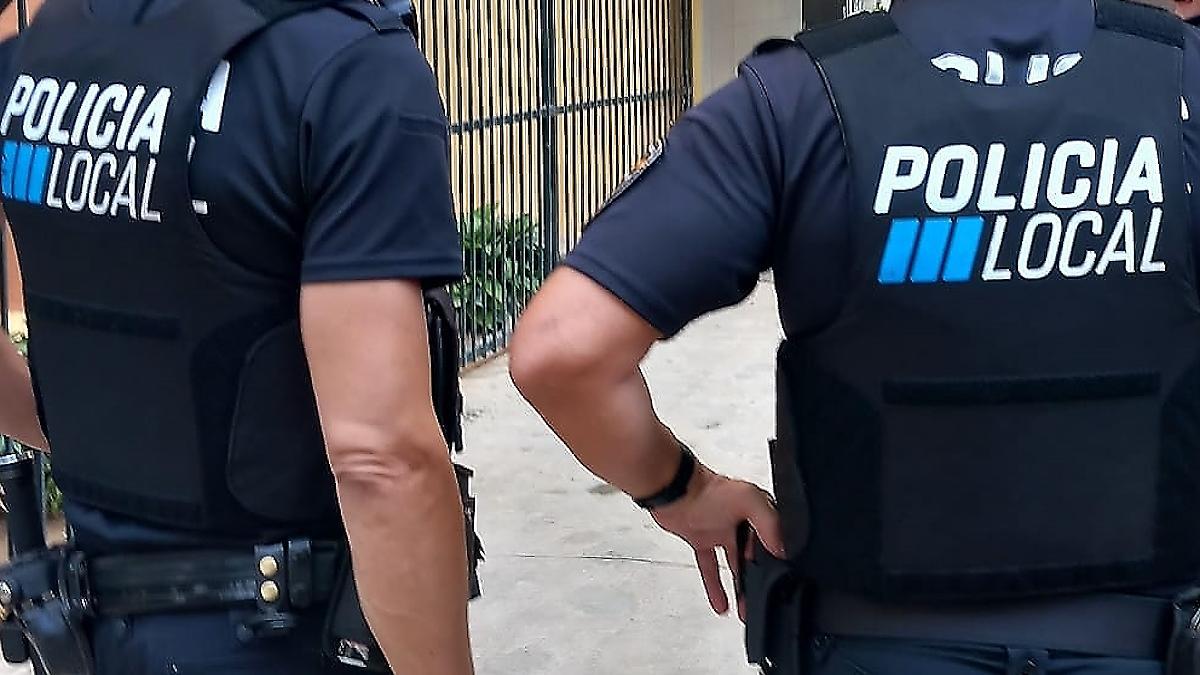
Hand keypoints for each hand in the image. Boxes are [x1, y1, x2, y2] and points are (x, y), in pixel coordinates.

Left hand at [650, 463, 784, 619]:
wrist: (672, 491)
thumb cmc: (706, 489)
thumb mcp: (747, 500)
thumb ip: (768, 522)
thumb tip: (780, 548)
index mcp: (757, 509)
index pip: (775, 539)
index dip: (779, 559)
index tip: (785, 579)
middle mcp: (741, 521)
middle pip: (756, 556)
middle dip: (762, 579)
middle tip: (767, 600)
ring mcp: (721, 531)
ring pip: (735, 566)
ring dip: (741, 587)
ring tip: (747, 608)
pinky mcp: (702, 540)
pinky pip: (711, 568)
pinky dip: (716, 587)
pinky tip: (721, 602)